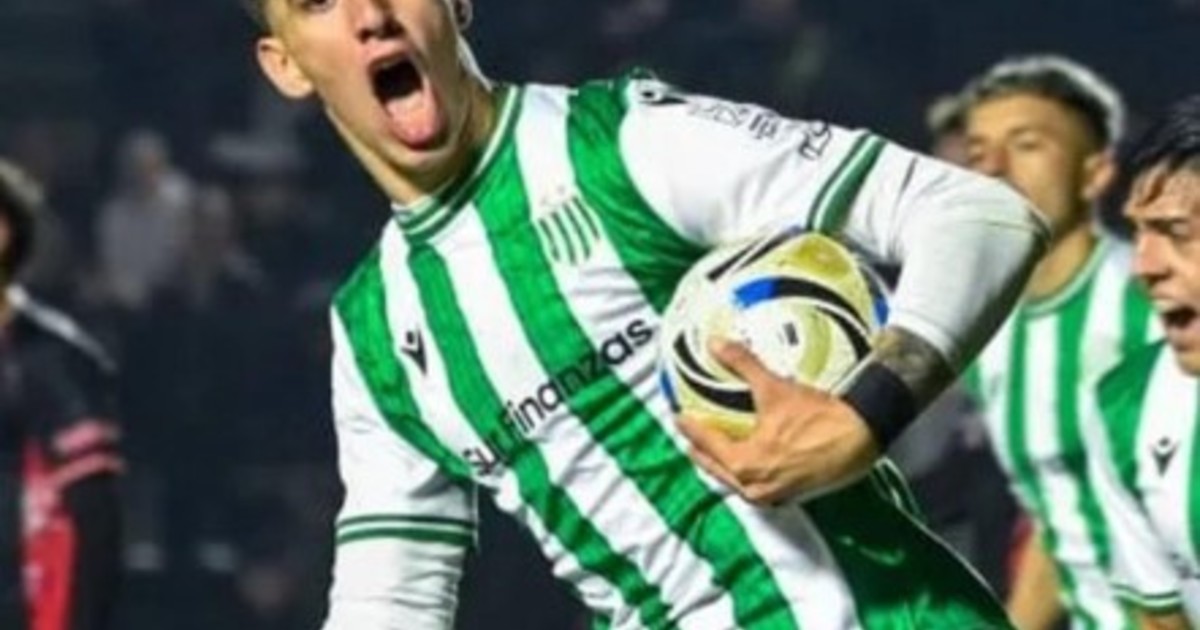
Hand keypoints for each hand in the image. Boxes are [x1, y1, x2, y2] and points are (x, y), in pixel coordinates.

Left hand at [677, 338, 881, 504]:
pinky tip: (750, 460)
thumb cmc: (819, 418)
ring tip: (716, 449)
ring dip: (723, 464)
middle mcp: (755, 487)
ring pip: (736, 481)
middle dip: (701, 451)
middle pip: (715, 469)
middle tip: (690, 436)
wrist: (862, 435)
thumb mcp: (774, 388)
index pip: (706, 445)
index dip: (690, 428)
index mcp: (744, 464)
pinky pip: (758, 485)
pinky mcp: (793, 495)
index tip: (679, 418)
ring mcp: (774, 495)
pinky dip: (747, 472)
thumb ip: (742, 365)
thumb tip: (717, 345)